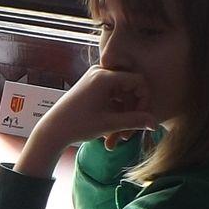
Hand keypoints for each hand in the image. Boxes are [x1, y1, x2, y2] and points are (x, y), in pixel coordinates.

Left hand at [14, 67, 155, 177]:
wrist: (53, 129)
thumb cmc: (78, 126)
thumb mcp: (110, 124)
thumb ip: (135, 121)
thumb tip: (155, 123)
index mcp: (104, 77)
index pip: (138, 81)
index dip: (144, 100)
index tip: (141, 119)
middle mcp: (99, 72)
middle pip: (130, 87)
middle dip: (132, 111)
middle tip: (127, 134)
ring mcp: (95, 77)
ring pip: (122, 93)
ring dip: (124, 113)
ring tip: (118, 136)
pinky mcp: (92, 84)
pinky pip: (112, 94)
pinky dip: (115, 110)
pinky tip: (111, 128)